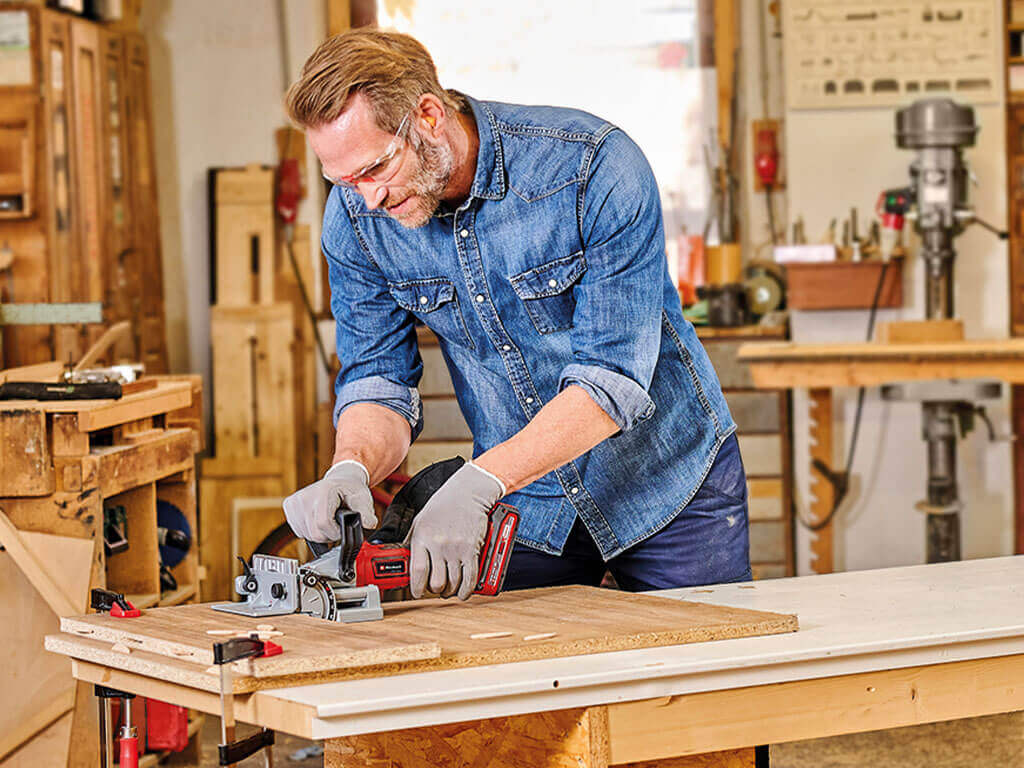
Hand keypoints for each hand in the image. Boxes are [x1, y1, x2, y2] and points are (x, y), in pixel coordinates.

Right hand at [283, 460, 375, 541]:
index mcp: (323, 491)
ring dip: (319, 533)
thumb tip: (369, 524)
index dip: (335, 532)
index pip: (323, 524)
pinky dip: (309, 530)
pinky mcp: (289, 506)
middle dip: (328, 534)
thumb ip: (366, 512)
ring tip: (328, 520)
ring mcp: (295, 501)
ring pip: (305, 534)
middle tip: (336, 523)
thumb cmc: (350, 489)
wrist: (340, 480)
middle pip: (313, 533)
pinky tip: (317, 519)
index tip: (342, 526)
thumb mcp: (362, 498)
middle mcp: (305, 495)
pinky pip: (298, 530)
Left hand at [408, 462, 504, 599]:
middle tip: (435, 588)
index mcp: (422, 537)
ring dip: (450, 591)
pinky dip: (466, 590)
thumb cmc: (442, 506)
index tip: (417, 592)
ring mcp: (457, 548)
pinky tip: (462, 592)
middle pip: (436, 582)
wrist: (467, 493)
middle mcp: (439, 544)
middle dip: (435, 590)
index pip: (418, 571)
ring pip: (453, 582)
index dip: (417, 588)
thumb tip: (397, 557)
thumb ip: (410, 541)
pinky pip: (470, 577)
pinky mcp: (472, 550)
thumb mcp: (420, 521)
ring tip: (448, 589)